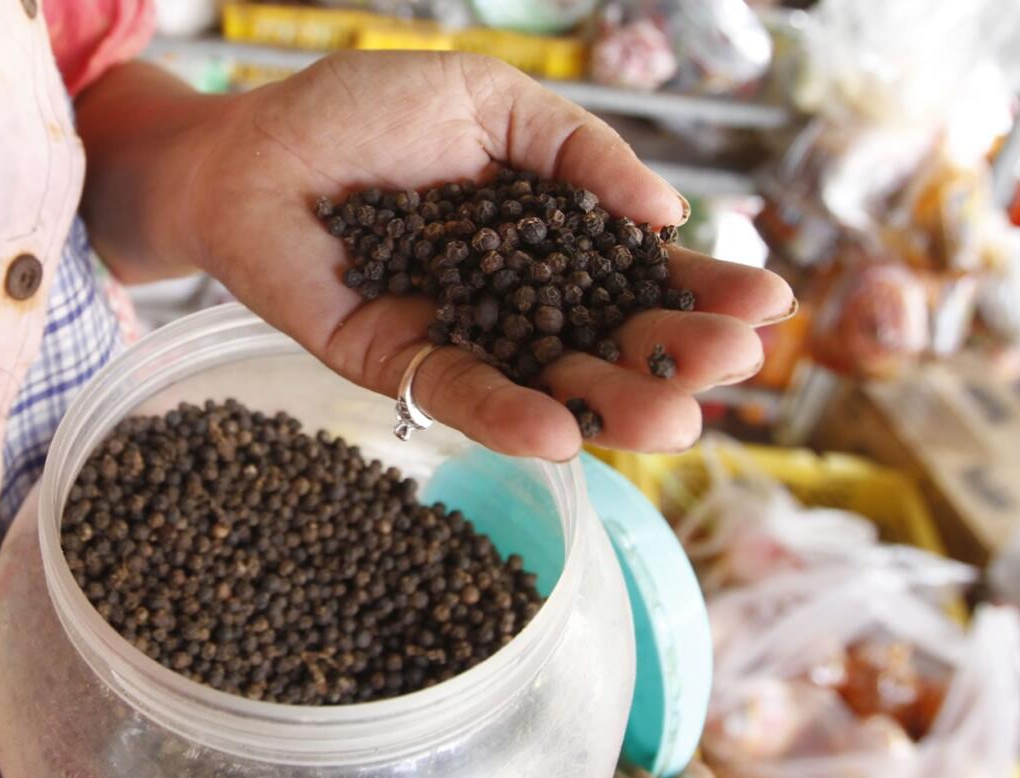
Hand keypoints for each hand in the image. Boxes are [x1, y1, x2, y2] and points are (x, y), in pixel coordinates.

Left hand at [86, 52, 793, 459]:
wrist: (252, 150)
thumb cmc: (362, 112)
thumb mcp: (491, 103)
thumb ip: (580, 154)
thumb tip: (667, 211)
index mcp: (549, 235)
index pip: (642, 271)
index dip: (703, 287)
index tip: (767, 300)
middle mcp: (517, 296)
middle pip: (612, 339)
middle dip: (677, 356)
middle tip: (733, 365)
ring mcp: (465, 337)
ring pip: (552, 383)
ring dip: (614, 405)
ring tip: (674, 421)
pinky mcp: (403, 367)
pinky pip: (463, 398)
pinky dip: (512, 417)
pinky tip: (564, 432)